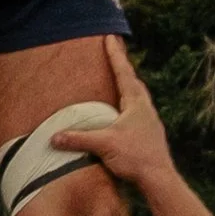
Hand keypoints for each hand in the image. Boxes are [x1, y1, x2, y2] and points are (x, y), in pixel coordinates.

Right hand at [54, 39, 177, 195]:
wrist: (159, 178)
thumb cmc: (137, 157)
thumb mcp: (104, 145)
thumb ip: (79, 138)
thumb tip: (54, 137)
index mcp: (136, 102)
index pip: (123, 72)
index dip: (115, 54)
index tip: (110, 36)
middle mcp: (145, 107)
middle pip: (133, 80)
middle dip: (122, 66)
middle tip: (115, 52)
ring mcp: (149, 120)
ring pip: (137, 96)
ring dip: (127, 85)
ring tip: (119, 79)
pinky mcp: (149, 133)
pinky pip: (136, 110)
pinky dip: (128, 103)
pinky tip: (123, 112)